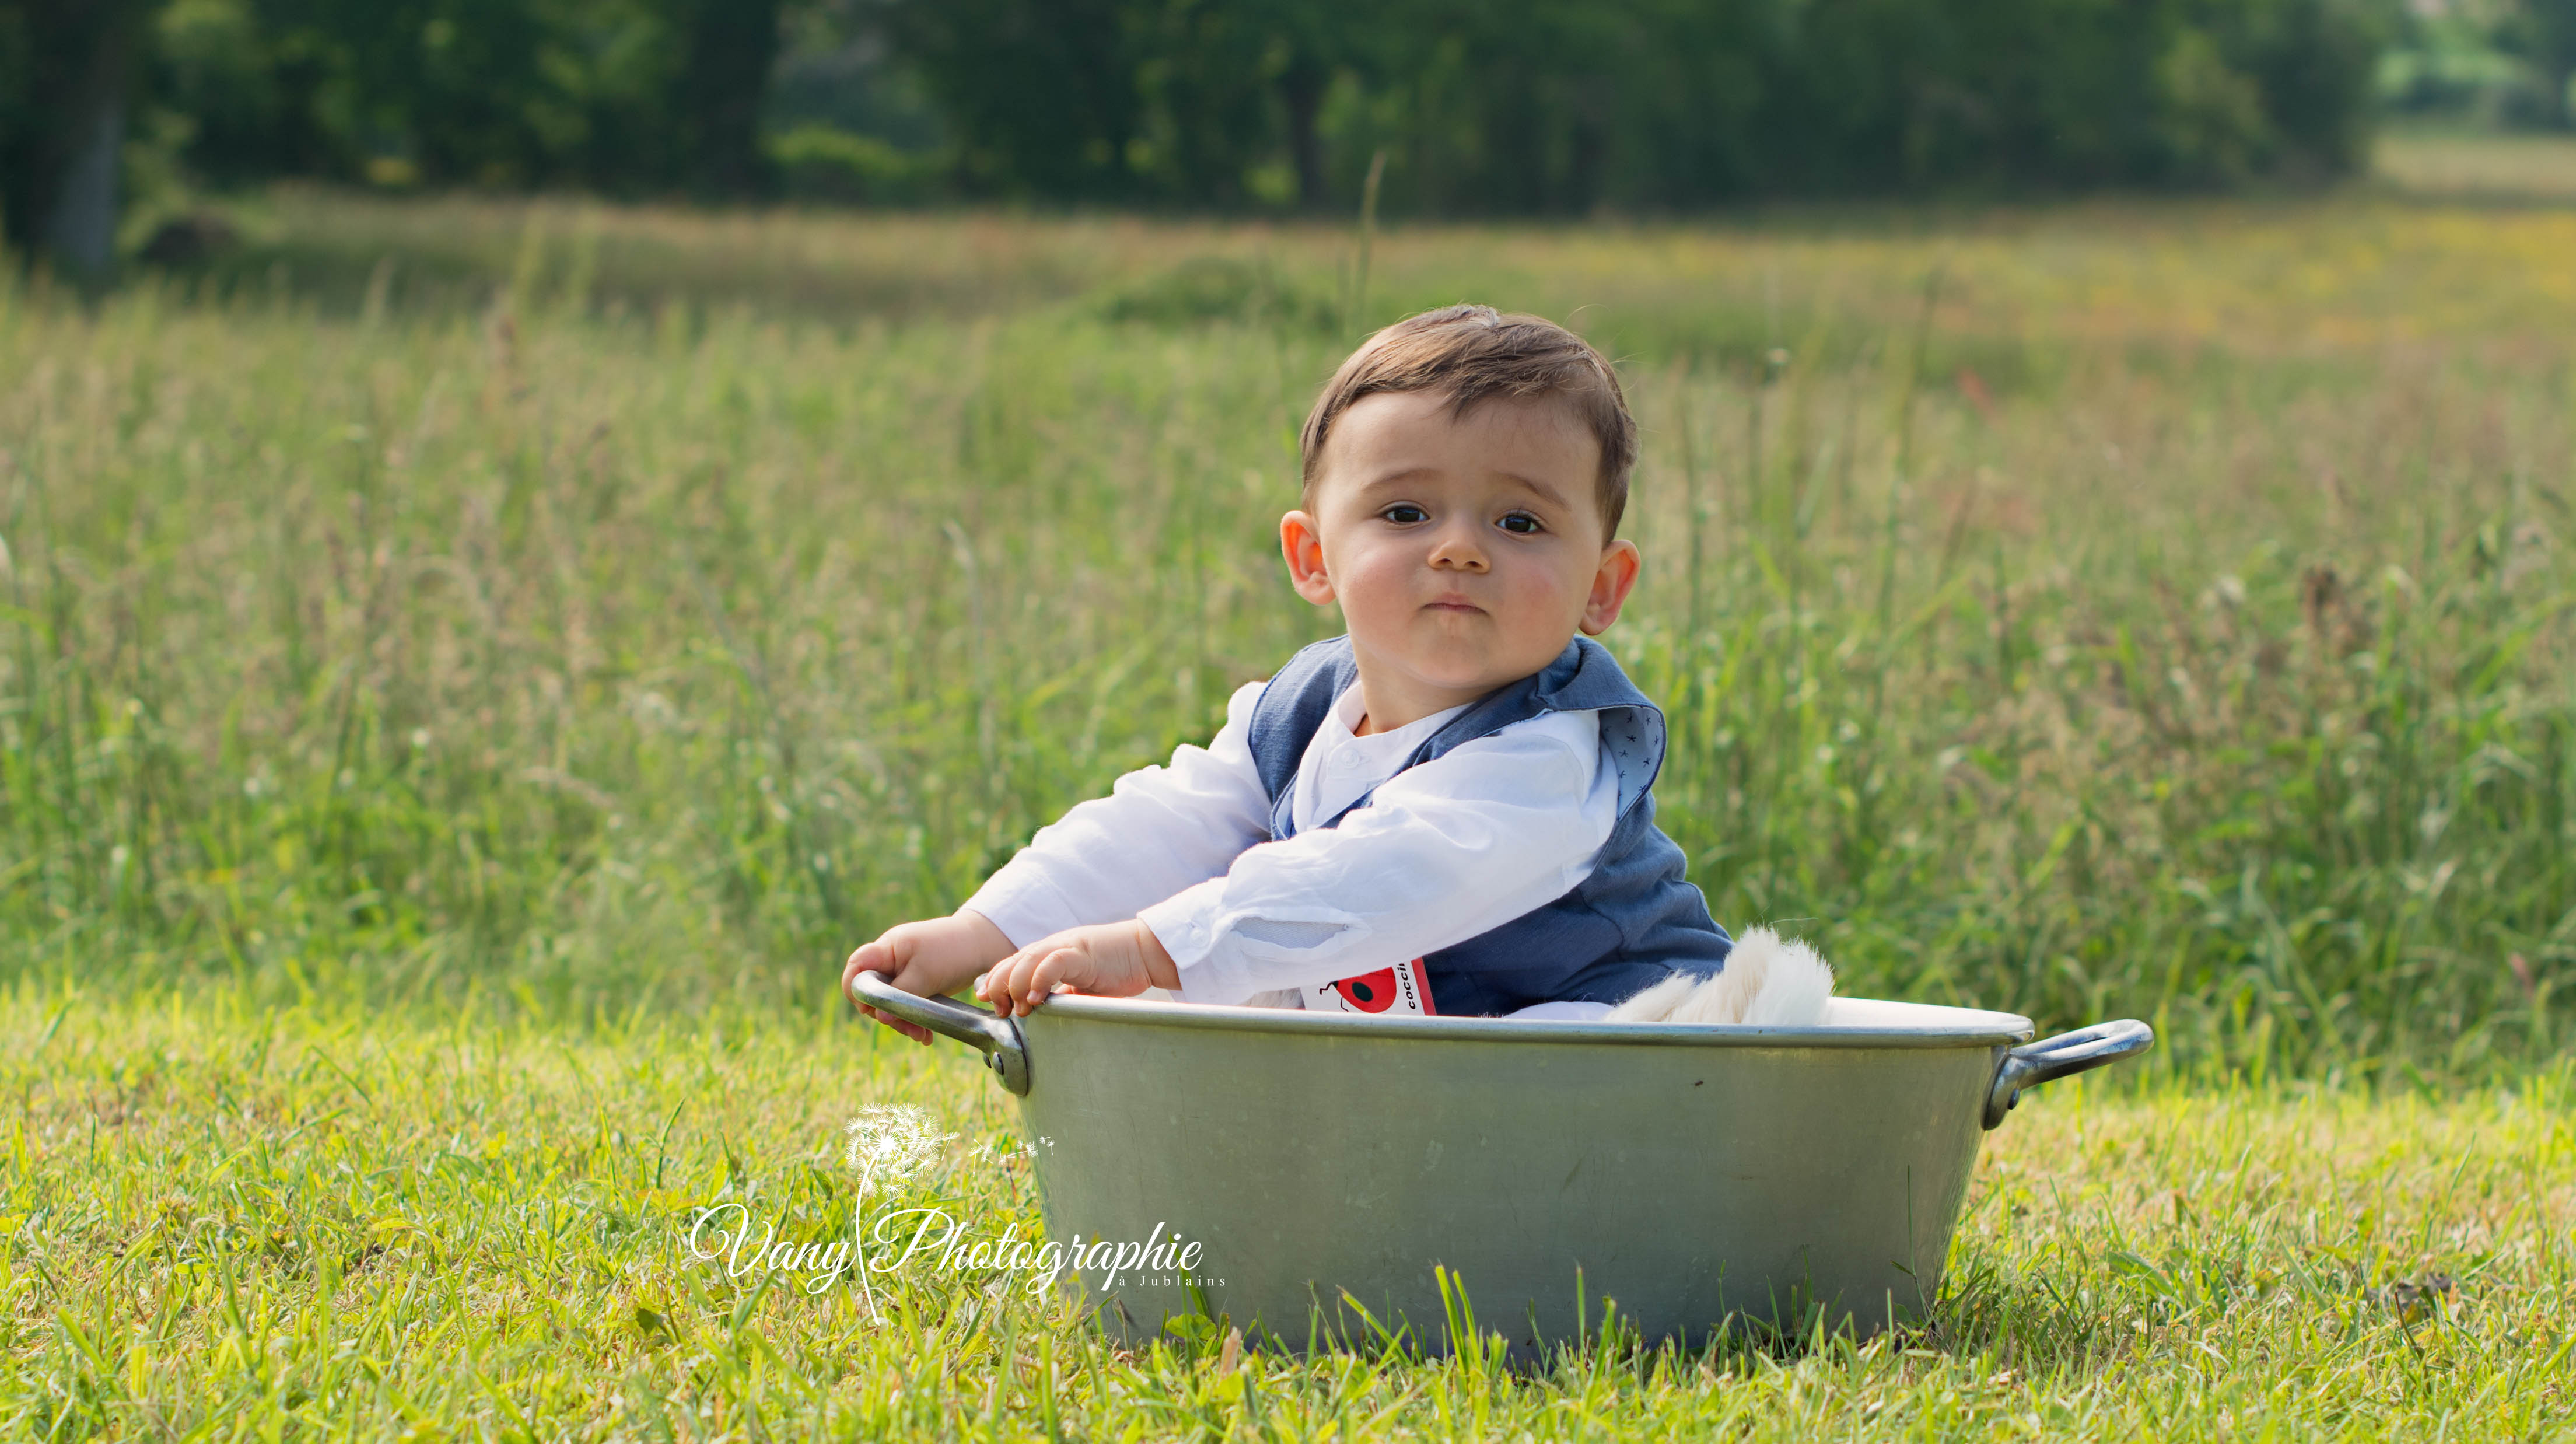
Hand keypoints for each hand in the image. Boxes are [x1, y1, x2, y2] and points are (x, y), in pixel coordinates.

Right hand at [843, 911, 1015, 1044]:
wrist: (983, 945)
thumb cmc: (952, 951)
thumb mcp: (925, 973)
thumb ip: (901, 994)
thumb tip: (880, 1019)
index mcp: (886, 949)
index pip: (856, 968)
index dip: (856, 990)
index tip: (871, 1009)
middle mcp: (890, 961)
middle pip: (872, 993)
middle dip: (888, 1014)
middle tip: (909, 1028)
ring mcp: (903, 973)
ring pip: (890, 1004)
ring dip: (903, 1022)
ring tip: (922, 1035)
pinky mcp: (916, 985)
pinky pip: (906, 1006)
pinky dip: (914, 1020)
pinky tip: (926, 1035)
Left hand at [974, 920, 1180, 1017]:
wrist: (1145, 952)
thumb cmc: (1115, 969)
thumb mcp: (1080, 984)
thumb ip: (1061, 993)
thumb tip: (1046, 1013)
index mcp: (1048, 955)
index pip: (1011, 965)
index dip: (995, 982)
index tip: (989, 1003)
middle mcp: (1051, 947)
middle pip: (1011, 963)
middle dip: (998, 987)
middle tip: (1000, 1010)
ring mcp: (1065, 947)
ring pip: (1027, 961)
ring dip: (1015, 986)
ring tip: (1018, 1009)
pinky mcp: (1081, 952)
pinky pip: (1053, 963)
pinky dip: (1039, 979)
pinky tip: (1035, 997)